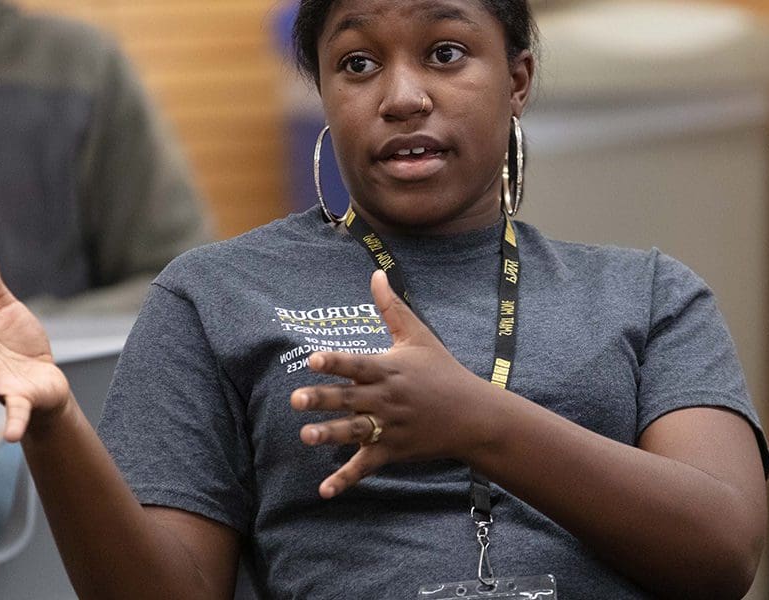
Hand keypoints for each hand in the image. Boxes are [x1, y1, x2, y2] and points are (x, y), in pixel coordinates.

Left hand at [290, 270, 506, 497]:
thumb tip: (376, 273)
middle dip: (323, 399)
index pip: (358, 365)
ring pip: (355, 432)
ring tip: (305, 436)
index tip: (312, 358)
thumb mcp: (419, 336)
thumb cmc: (443, 370)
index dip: (336, 361)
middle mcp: (387, 399)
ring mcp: (390, 427)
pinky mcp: (393, 450)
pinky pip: (366, 466)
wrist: (474, 414)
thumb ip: (392, 307)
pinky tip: (324, 490)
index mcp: (390, 370)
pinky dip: (346, 479)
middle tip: (295, 399)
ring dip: (330, 435)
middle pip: (350, 398)